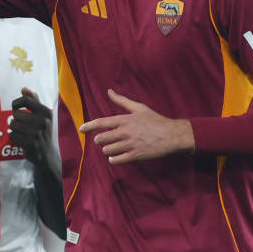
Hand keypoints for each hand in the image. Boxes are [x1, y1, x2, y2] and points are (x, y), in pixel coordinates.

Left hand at [9, 87, 53, 165]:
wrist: (46, 153)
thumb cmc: (42, 130)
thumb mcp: (41, 115)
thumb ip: (34, 100)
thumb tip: (24, 88)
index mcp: (45, 111)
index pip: (25, 100)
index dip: (16, 103)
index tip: (15, 108)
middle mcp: (43, 121)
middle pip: (16, 114)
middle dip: (16, 120)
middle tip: (23, 126)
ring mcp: (37, 132)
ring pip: (13, 125)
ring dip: (14, 129)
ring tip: (23, 133)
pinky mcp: (30, 143)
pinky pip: (12, 135)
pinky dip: (14, 138)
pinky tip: (21, 140)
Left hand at [78, 89, 193, 163]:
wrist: (172, 136)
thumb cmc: (155, 121)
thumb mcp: (139, 108)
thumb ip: (122, 101)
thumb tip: (109, 91)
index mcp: (124, 120)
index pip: (100, 123)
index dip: (88, 126)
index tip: (81, 129)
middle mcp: (125, 132)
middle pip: (101, 139)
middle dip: (100, 140)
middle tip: (105, 140)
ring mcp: (130, 145)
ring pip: (107, 150)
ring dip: (108, 150)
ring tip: (114, 147)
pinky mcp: (135, 156)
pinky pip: (116, 160)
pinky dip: (113, 159)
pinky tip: (116, 157)